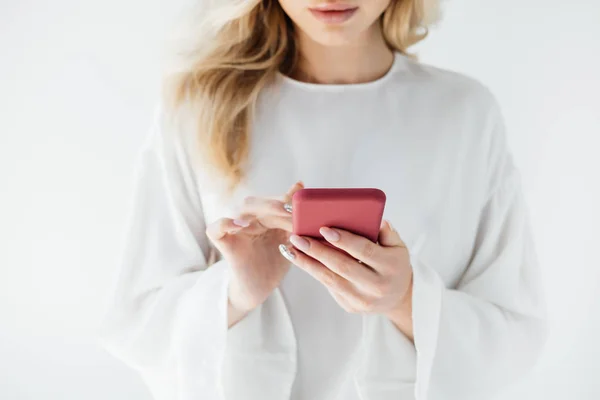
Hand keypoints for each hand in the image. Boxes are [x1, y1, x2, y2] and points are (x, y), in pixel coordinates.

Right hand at [206, 181, 303, 325]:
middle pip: (257, 201)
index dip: (286, 199)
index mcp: (264, 216)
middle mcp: (248, 218)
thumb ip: (295, 218)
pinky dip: (225, 223)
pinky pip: (215, 228)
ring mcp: (234, 229)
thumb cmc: (274, 262)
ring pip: (241, 209)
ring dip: (261, 209)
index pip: (273, 200)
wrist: (258, 289)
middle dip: (276, 204)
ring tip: (278, 212)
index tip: (302, 203)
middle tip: (293, 210)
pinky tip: (242, 225)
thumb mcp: (290, 239)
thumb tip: (307, 192)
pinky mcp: (223, 242)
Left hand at [279, 220, 413, 338]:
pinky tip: (300, 259)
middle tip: (298, 237)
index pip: (364, 251)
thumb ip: (387, 233)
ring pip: (330, 279)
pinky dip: (314, 272)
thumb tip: (375, 221)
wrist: (398, 298)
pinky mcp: (350, 306)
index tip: (324, 229)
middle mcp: (377, 286)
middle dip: (317, 250)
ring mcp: (363, 299)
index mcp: (390, 266)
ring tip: (290, 249)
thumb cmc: (394, 264)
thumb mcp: (398, 247)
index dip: (344, 240)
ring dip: (307, 263)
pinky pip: (329, 287)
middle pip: (342, 266)